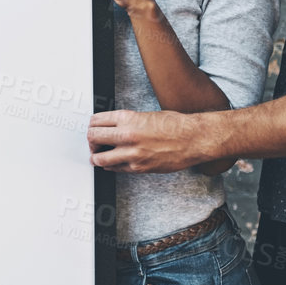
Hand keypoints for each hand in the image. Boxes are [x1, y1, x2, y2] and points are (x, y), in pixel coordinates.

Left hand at [88, 109, 215, 173]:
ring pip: (100, 158)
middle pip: (93, 137)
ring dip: (96, 157)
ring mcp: (132, 153)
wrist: (194, 139)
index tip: (93, 128)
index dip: (92, 125)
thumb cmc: (175, 125)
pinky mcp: (139, 167)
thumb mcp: (146, 115)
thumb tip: (111, 128)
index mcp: (127, 118)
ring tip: (98, 155)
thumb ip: (126, 121)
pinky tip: (113, 163)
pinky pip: (116, 169)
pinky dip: (111, 166)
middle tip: (94, 143)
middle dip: (91, 141)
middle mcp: (127, 134)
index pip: (95, 121)